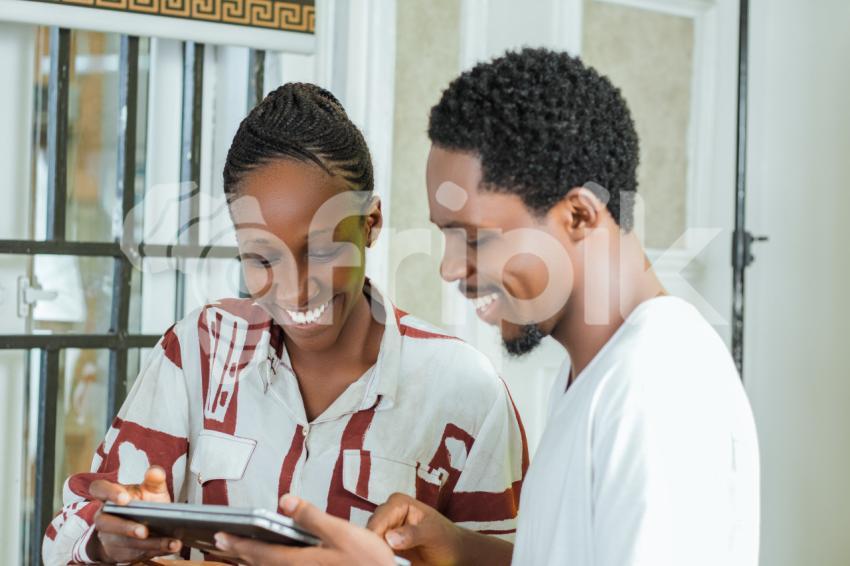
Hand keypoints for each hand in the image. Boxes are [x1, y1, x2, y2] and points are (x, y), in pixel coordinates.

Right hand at [86, 466, 181, 562]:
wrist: (144, 526)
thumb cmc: (145, 503)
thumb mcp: (152, 490)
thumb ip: (155, 480)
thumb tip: (155, 471)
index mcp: (110, 496)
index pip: (99, 489)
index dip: (109, 493)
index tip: (124, 499)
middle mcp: (105, 517)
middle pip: (106, 523)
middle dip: (126, 528)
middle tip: (144, 531)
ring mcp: (109, 536)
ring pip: (123, 542)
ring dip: (147, 544)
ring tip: (169, 542)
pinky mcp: (118, 552)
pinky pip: (134, 554)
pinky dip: (155, 550)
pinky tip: (170, 547)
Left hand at [214, 494, 396, 564]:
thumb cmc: (368, 561)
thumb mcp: (342, 532)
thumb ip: (311, 516)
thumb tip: (284, 500)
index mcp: (301, 561)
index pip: (259, 553)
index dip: (237, 544)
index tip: (219, 536)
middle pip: (261, 565)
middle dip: (239, 553)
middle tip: (220, 543)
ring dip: (252, 562)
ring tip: (239, 552)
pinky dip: (270, 565)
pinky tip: (269, 561)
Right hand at [367, 493, 464, 565]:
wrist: (453, 553)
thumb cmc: (446, 538)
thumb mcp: (433, 534)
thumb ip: (413, 534)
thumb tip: (390, 538)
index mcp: (397, 503)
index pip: (378, 520)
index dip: (375, 537)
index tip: (380, 554)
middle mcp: (387, 515)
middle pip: (369, 532)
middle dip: (374, 548)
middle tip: (386, 560)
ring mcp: (385, 531)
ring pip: (369, 544)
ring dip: (376, 555)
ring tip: (390, 561)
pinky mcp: (385, 546)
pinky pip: (375, 553)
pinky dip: (380, 559)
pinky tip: (387, 562)